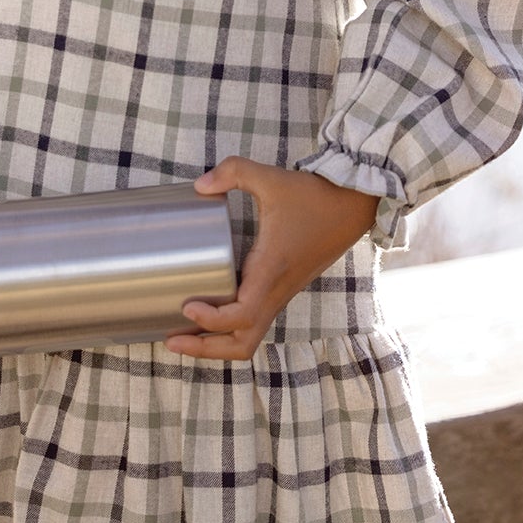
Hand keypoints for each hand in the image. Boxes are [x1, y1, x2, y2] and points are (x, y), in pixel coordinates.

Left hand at [165, 158, 378, 362]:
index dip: (213, 320)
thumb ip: (233, 172)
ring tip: (182, 335)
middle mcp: (276, 290)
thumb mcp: (270, 177)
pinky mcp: (280, 290)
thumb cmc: (312, 196)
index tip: (187, 306)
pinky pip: (254, 322)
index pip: (243, 314)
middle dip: (206, 349)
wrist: (351, 206)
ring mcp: (280, 294)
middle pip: (243, 342)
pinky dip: (230, 330)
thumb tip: (199, 185)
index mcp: (271, 269)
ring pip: (250, 338)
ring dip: (217, 345)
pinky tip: (206, 315)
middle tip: (172, 339)